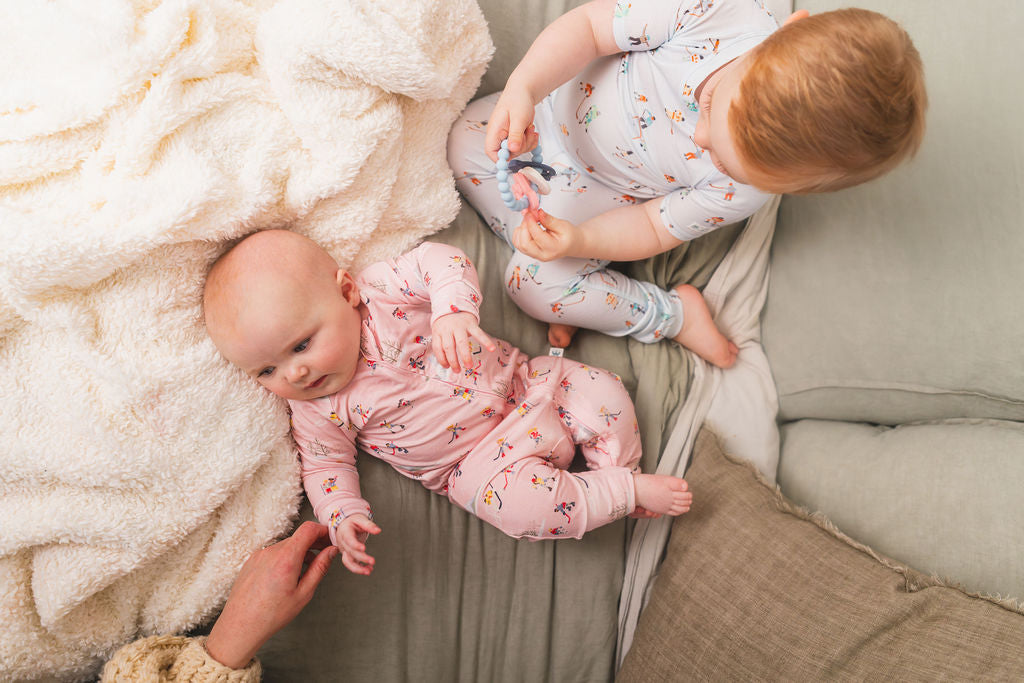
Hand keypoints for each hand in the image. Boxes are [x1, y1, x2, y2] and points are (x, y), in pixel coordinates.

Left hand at [205, 522, 337, 669]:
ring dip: (299, 553)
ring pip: (286, 546)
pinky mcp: (251, 560)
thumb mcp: (304, 593)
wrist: (240, 625)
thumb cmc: (271, 615)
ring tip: (304, 572)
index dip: (323, 531)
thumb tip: (331, 551)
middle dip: (313, 544)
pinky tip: (286, 576)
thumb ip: (320, 568)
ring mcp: (259, 555)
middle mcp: (271, 552)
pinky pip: (273, 553)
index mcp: (286, 558)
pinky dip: (284, 558)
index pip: (309, 529)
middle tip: (324, 556)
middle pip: (298, 537)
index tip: (330, 539)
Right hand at [334, 513, 381, 575]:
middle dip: (361, 558)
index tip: (364, 549)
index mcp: (345, 532)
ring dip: (358, 568)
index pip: (348, 539)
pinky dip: (360, 568)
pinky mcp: (348, 555)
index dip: (355, 545)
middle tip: (372, 561)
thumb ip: (369, 525)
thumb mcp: (360, 519)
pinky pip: (352, 564)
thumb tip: (378, 530)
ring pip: (348, 562)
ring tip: (369, 571)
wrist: (344, 525)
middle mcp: (343, 543)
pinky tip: (369, 569)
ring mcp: (344, 550)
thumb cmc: (353, 522)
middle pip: (350, 552)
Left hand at [431, 311, 495, 373]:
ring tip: (469, 366)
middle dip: (453, 360)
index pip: (438, 347)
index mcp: (438, 331)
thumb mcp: (438, 330)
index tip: (447, 366)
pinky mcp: (471, 324)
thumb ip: (440, 343)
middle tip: (457, 370)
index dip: (442, 359)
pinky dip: (486, 341)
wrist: (454, 302)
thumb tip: (446, 363)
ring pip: (462, 342)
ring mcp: (460, 326)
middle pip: (448, 346)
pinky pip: (479, 333)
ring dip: (465, 355)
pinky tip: (492, 349)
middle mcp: (448, 328)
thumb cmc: (446, 322)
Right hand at [484, 85, 540, 161]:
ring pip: (517, 151)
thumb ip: (515, 134)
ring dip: (527, 143)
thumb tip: (513, 149)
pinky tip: (530, 131)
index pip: (491, 153)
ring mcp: (506, 138)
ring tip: (529, 128)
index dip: (502, 158)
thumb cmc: (517, 100)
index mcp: (494, 132)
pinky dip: (530, 141)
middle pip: (508, 154)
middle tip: (527, 132)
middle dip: (521, 146)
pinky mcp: (514, 138)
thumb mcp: (518, 118)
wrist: (522, 92)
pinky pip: (523, 147)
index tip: (515, 151)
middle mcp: (498, 137)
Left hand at [513, 210, 581, 261]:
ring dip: (520, 230)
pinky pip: (518, 244)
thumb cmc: (569, 236)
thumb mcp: (563, 225)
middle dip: (524, 227)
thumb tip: (538, 213)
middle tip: (529, 216)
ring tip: (529, 221)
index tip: (531, 212)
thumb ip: (549, 220)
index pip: (537, 236)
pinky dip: (519, 234)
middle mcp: (542, 255)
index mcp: (553, 249)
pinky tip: (526, 227)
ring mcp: (535, 255)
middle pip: (524, 244)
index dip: (531, 222)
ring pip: (519, 244)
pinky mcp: (530, 252)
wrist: (571, 244)